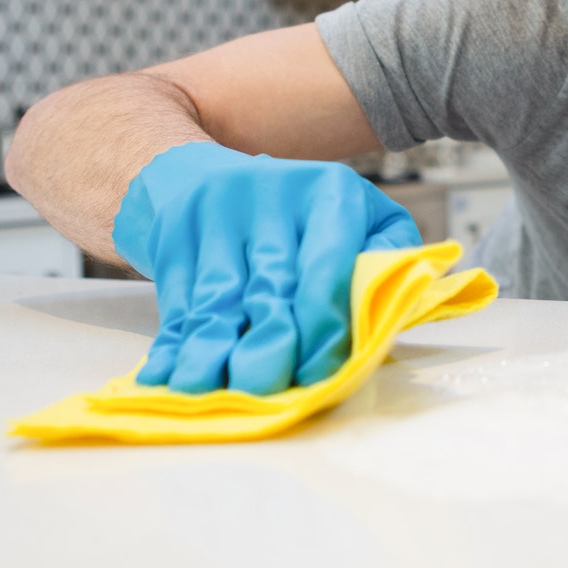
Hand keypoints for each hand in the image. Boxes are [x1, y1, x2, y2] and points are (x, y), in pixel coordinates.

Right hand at [111, 141, 420, 393]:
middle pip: (272, 284)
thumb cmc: (300, 217)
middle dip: (269, 342)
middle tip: (264, 387)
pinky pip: (180, 301)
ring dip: (212, 351)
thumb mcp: (361, 217)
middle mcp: (271, 195)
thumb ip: (387, 260)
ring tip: (207, 391)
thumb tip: (396, 310)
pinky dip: (177, 344)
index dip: (324, 324)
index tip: (318, 372)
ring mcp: (217, 213)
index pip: (328, 265)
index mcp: (331, 191)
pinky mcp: (176, 235)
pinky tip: (171, 376)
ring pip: (219, 297)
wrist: (204, 176)